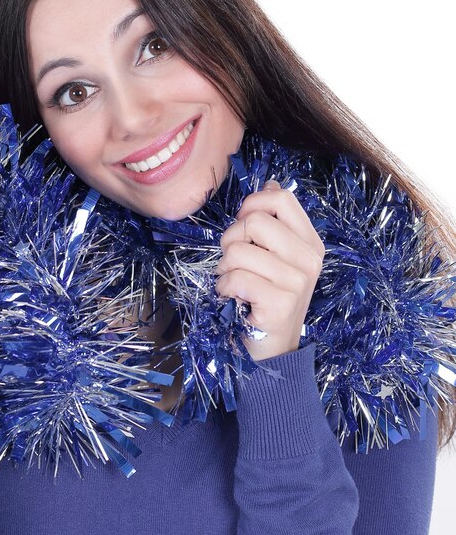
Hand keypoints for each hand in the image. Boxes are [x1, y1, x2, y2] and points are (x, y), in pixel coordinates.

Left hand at [215, 180, 324, 360]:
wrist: (271, 352)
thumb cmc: (265, 299)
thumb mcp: (275, 258)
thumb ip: (273, 222)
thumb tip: (270, 182)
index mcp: (310, 242)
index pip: (281, 198)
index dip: (251, 204)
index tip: (243, 226)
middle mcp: (309, 259)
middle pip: (255, 221)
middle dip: (231, 240)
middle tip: (234, 262)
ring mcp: (297, 282)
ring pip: (238, 250)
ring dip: (225, 269)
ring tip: (236, 284)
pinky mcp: (280, 304)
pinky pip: (235, 278)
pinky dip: (224, 289)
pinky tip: (235, 299)